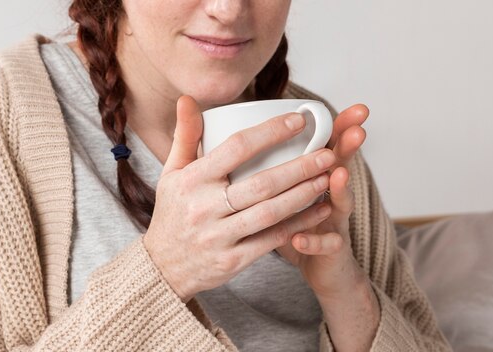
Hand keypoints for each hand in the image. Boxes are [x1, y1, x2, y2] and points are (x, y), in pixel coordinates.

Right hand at [143, 96, 334, 301]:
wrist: (164, 266)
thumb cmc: (173, 213)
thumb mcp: (171, 173)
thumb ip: (185, 136)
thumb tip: (187, 99)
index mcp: (193, 180)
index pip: (236, 148)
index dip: (270, 132)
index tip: (298, 121)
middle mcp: (205, 207)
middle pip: (261, 183)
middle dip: (299, 167)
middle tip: (327, 154)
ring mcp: (219, 236)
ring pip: (270, 212)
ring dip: (303, 194)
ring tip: (328, 177)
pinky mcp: (232, 260)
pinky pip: (271, 240)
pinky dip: (299, 225)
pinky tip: (320, 210)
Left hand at [275, 103, 369, 296]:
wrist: (322, 271)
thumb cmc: (297, 227)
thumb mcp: (283, 196)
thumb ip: (268, 170)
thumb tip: (236, 141)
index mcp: (316, 180)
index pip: (328, 147)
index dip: (338, 127)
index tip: (351, 107)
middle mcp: (329, 198)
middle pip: (342, 167)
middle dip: (349, 148)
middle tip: (358, 129)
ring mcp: (334, 224)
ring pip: (341, 204)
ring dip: (340, 189)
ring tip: (337, 174)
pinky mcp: (331, 252)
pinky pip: (325, 246)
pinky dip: (314, 240)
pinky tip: (299, 237)